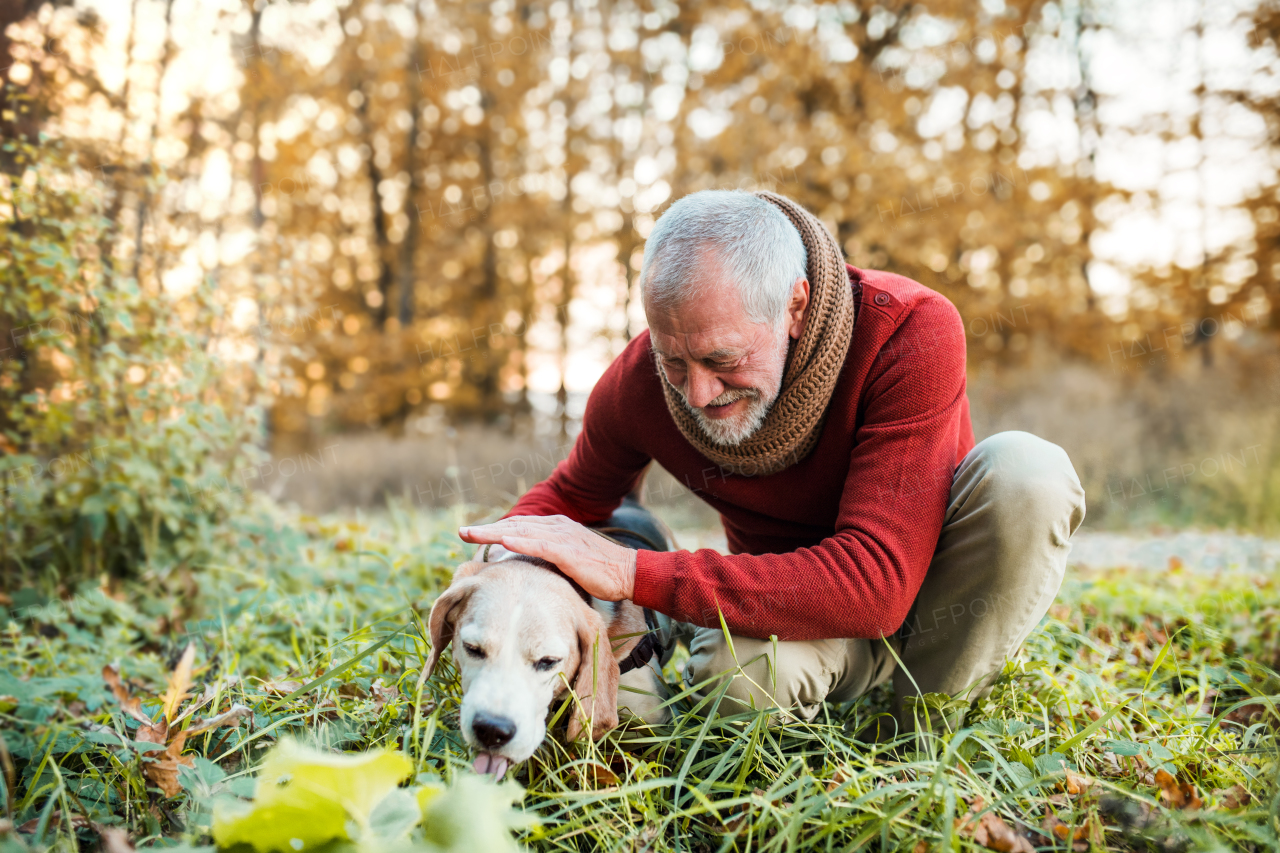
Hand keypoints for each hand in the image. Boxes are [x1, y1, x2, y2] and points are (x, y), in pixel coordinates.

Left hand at [458, 515, 637, 601]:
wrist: (629, 573)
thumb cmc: (602, 572)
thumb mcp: (572, 561)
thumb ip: (552, 559)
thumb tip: (534, 570)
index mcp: (557, 528)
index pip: (520, 526)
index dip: (496, 529)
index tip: (475, 535)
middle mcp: (557, 527)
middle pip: (515, 525)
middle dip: (487, 529)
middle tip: (462, 532)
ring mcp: (562, 537)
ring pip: (521, 532)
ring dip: (494, 532)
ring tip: (471, 534)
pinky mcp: (569, 551)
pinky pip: (539, 545)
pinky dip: (520, 542)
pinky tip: (502, 542)